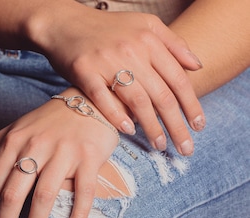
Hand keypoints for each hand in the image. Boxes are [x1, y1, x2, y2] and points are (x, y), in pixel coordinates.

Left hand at [0, 88, 118, 217]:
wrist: (88, 102)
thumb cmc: (50, 122)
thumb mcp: (15, 131)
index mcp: (14, 140)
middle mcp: (36, 145)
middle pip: (13, 195)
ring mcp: (64, 151)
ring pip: (44, 197)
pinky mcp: (89, 157)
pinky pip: (83, 192)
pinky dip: (77, 217)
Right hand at [36, 7, 204, 154]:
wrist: (66, 23)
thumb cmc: (107, 28)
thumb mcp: (145, 24)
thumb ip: (173, 43)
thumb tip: (197, 66)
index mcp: (149, 39)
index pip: (178, 79)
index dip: (191, 105)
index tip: (198, 125)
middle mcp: (131, 51)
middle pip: (161, 95)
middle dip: (177, 125)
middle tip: (186, 148)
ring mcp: (107, 61)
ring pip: (136, 100)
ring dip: (151, 127)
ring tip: (160, 146)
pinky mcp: (85, 71)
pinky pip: (103, 99)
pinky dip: (117, 116)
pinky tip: (129, 130)